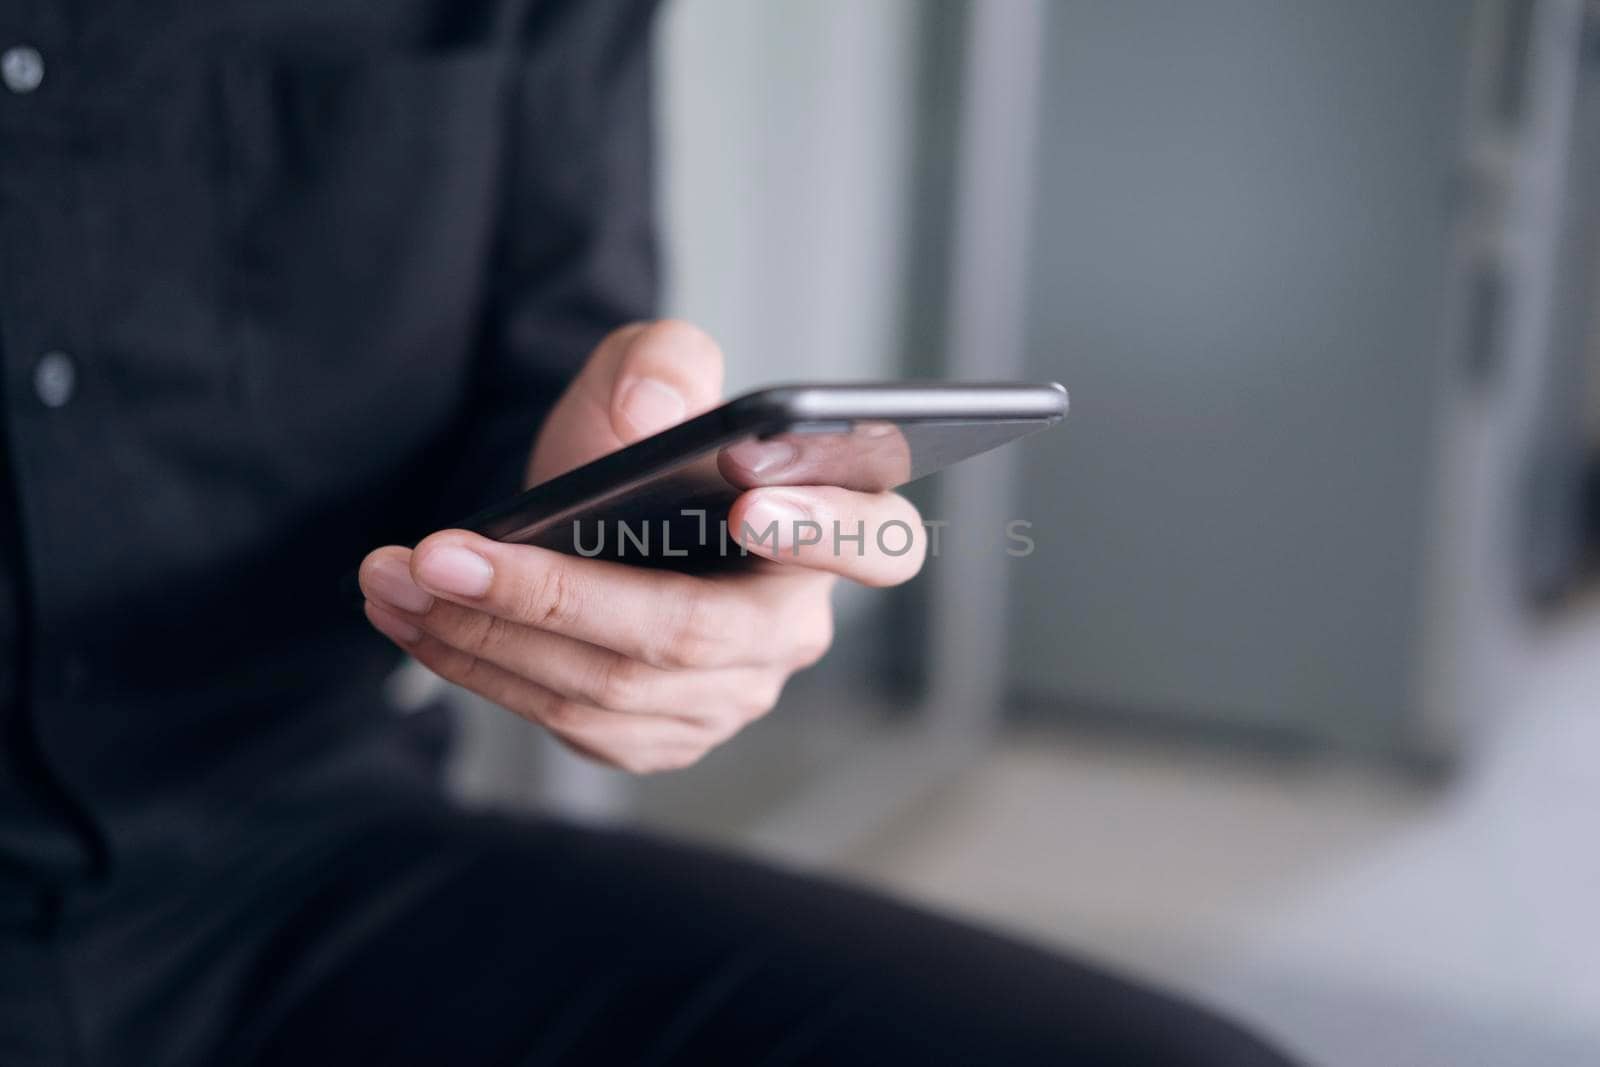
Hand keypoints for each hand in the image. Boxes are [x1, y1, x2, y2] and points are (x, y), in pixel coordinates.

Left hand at [359, 321, 925, 772]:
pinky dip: (481, 670)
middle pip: (692, 636)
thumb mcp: (649, 372)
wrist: (593, 515)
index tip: (746, 504)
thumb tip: (652, 410)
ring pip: (611, 690)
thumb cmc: (640, 445)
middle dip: (554, 597)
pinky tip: (418, 622)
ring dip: (485, 635)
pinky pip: (569, 722)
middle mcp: (791, 627)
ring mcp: (729, 695)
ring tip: (393, 577)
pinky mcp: (660, 734)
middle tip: (441, 554)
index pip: (877, 541)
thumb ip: (663, 361)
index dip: (823, 531)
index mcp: (830, 528)